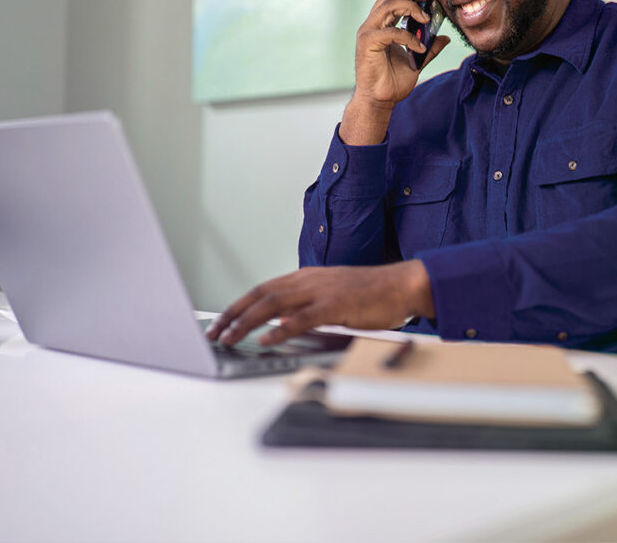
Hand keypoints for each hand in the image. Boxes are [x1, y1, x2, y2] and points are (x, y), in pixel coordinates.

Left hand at [204, 260, 434, 346]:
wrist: (403, 285)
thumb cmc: (372, 294)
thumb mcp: (333, 297)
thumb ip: (307, 308)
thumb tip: (282, 324)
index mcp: (307, 278)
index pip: (262, 290)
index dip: (238, 305)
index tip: (220, 322)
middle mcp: (309, 280)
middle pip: (260, 295)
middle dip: (232, 315)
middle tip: (214, 333)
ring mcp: (322, 291)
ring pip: (274, 305)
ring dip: (247, 322)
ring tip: (229, 337)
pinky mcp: (336, 305)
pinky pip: (301, 318)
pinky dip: (280, 329)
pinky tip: (265, 339)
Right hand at [340, 0, 450, 144]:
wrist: (380, 101)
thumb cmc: (392, 82)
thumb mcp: (417, 61)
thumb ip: (429, 48)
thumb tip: (445, 38)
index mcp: (381, 26)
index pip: (393, 0)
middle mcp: (372, 26)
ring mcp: (368, 33)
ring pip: (387, 7)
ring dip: (409, 7)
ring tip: (426, 18)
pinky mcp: (367, 43)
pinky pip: (390, 31)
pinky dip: (408, 36)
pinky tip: (419, 47)